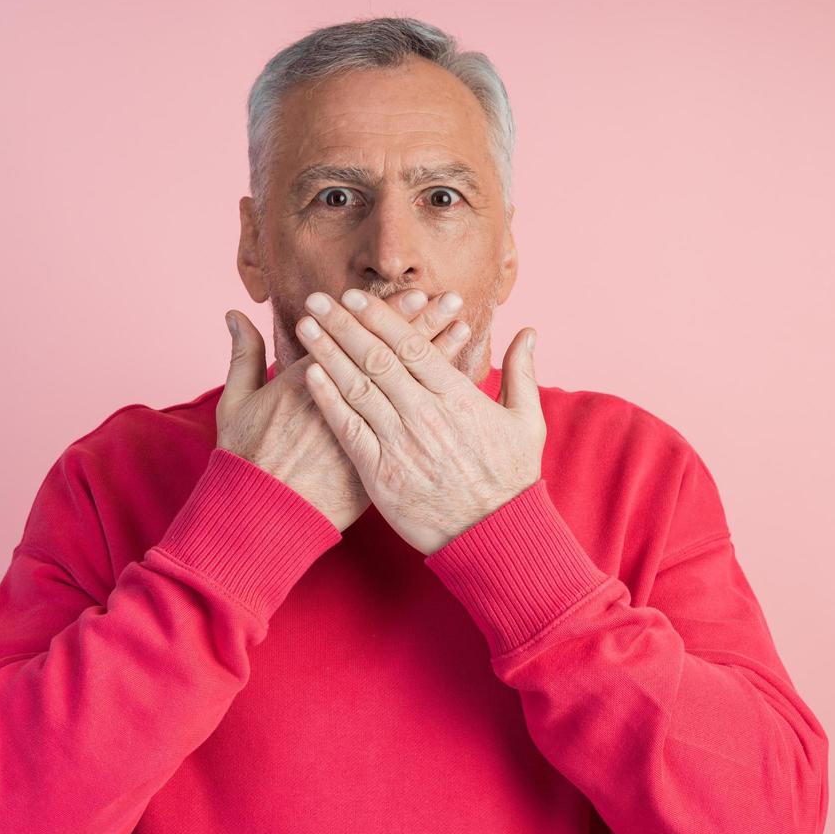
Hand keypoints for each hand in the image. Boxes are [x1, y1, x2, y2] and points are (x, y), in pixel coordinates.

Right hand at [216, 290, 476, 532]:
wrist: (263, 512)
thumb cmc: (247, 457)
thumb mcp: (236, 403)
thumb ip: (242, 355)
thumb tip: (234, 315)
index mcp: (312, 380)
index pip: (358, 338)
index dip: (387, 313)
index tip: (414, 292)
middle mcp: (345, 402)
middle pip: (393, 356)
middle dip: (424, 325)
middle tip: (451, 299)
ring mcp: (366, 434)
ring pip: (408, 387)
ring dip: (437, 357)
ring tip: (463, 328)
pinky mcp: (378, 461)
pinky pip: (415, 423)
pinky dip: (432, 404)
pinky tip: (454, 387)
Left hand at [294, 287, 544, 554]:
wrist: (494, 537)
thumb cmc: (511, 481)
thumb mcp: (527, 422)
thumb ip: (522, 373)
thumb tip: (528, 331)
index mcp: (457, 396)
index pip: (410, 345)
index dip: (380, 317)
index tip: (355, 296)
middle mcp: (424, 414)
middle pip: (376, 357)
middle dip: (344, 324)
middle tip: (317, 298)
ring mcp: (400, 443)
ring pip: (357, 387)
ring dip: (328, 353)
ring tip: (305, 327)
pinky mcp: (381, 473)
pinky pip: (349, 429)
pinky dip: (328, 400)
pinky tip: (310, 376)